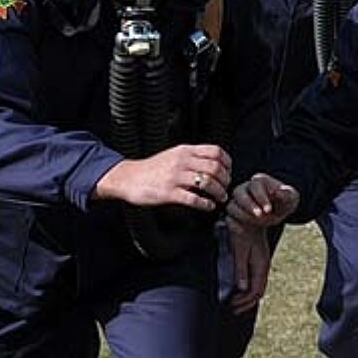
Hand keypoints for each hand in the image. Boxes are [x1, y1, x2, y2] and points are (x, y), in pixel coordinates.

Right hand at [93, 144, 232, 209]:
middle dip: (225, 180)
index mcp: (185, 151)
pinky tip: (208, 206)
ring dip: (219, 193)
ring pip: (207, 183)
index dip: (227, 163)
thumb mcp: (174, 155)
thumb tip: (216, 164)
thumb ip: (193, 157)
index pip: (215, 151)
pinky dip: (206, 204)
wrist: (128, 177)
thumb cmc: (153, 168)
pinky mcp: (168, 193)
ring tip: (220, 199)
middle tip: (226, 188)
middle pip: (215, 168)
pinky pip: (194, 199)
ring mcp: (175, 177)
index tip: (229, 172)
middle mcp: (181, 161)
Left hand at [226, 219, 271, 312]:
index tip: (231, 305)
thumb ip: (241, 270)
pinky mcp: (258, 260)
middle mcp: (263, 267)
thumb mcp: (240, 250)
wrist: (253, 216)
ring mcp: (262, 264)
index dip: (244, 301)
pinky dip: (248, 287)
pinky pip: (255, 279)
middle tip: (233, 308)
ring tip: (236, 301)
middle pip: (258, 292)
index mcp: (261, 266)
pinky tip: (240, 288)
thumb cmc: (245, 231)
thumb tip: (242, 288)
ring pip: (257, 286)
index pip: (255, 291)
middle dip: (246, 302)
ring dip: (247, 296)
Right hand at [227, 172, 300, 227]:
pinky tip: (243, 230)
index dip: (261, 197)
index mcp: (258, 182)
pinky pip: (228, 219)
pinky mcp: (232, 215)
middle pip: (239, 193)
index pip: (255, 185)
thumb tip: (280, 190)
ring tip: (256, 222)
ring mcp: (236, 202)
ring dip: (243, 215)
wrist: (273, 218)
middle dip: (250, 205)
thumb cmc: (282, 204)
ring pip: (232, 206)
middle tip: (260, 215)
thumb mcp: (290, 199)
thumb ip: (286, 194)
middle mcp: (244, 189)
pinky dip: (234, 225)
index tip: (269, 209)